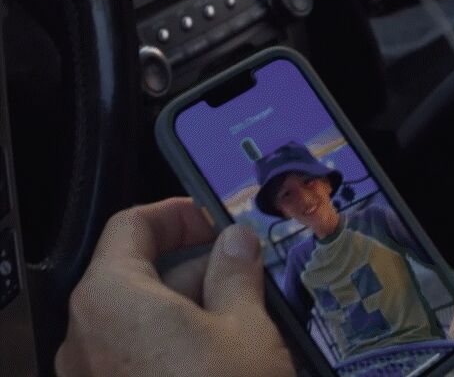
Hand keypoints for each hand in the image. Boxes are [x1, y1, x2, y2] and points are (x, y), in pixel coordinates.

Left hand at [56, 197, 294, 376]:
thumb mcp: (246, 326)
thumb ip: (236, 271)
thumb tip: (233, 241)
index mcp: (111, 299)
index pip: (132, 227)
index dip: (177, 214)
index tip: (216, 221)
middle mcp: (84, 340)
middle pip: (135, 276)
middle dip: (193, 269)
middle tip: (245, 273)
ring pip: (138, 323)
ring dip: (188, 311)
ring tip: (243, 323)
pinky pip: (134, 362)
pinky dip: (172, 350)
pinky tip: (219, 362)